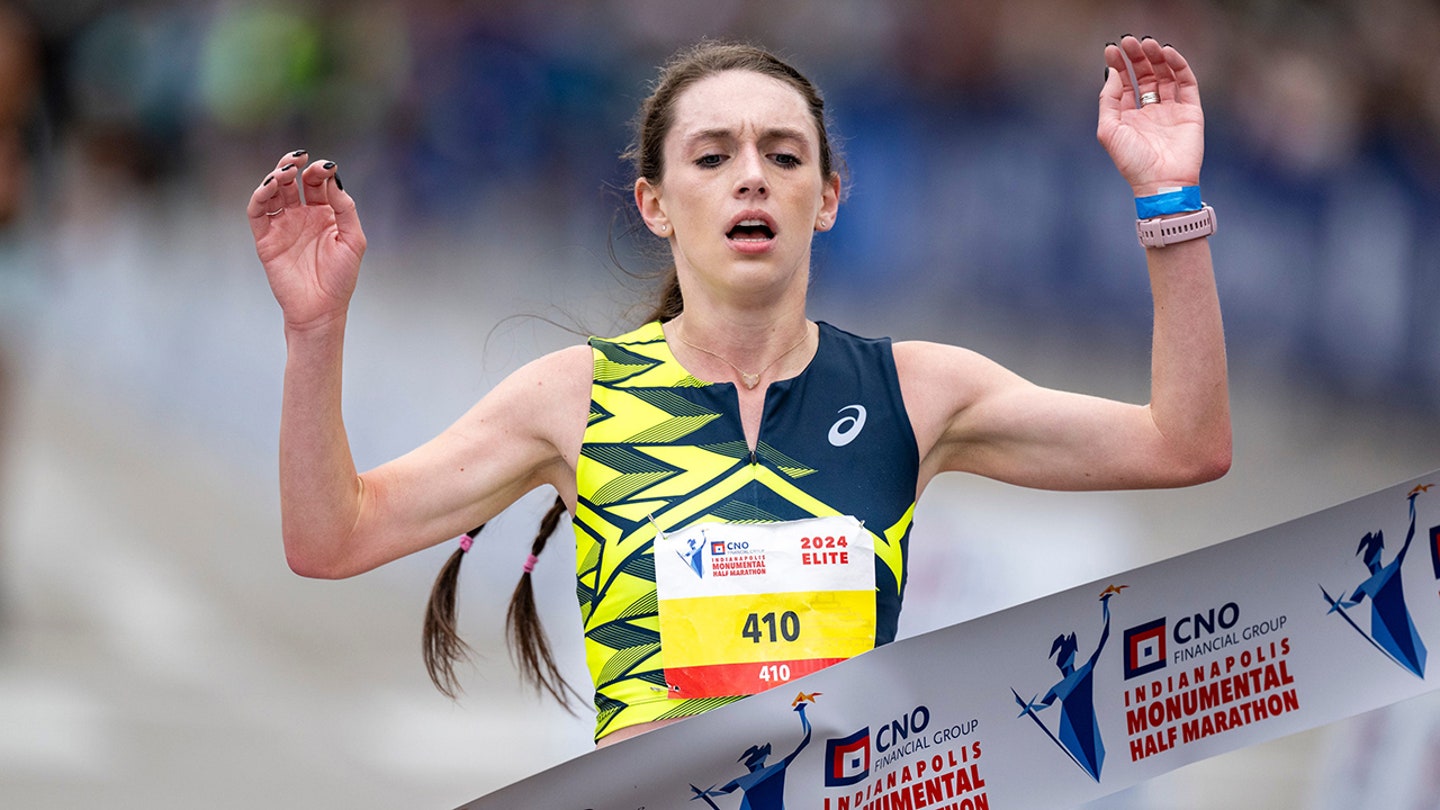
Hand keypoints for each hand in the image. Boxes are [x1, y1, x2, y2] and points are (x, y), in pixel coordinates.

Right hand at [247, 150, 366, 330]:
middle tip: (299, 158)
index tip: (325, 166)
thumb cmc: (340, 277)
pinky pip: (258, 212)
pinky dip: (260, 196)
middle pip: (292, 182)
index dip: (319, 171)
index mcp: (324, 214)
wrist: (321, 309)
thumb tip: (333, 179)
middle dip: (294, 166)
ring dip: (276, 177)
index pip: (317, 184)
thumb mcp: (353, 240)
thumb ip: (345, 208)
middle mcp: (301, 216)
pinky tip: (269, 186)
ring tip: (285, 170)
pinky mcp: (266, 238)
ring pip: (273, 192)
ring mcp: (283, 226)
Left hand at [1098, 36, 1204, 196]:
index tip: (1112, 49)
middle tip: (1130, 41)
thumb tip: (1113, 73)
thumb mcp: (1109, 129)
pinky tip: (1167, 54)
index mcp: (1129, 117)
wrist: (1161, 181)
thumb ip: (1108, 100)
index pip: (1125, 84)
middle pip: (1144, 76)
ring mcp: (1171, 110)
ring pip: (1165, 76)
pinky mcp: (1190, 111)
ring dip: (1156, 58)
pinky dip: (1178, 66)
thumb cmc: (1132, 161)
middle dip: (1137, 58)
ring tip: (1148, 43)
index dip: (1119, 66)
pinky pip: (1185, 83)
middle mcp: (1150, 112)